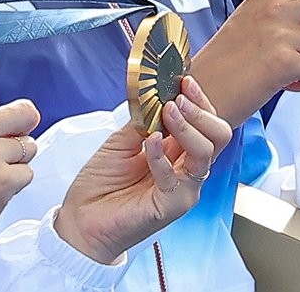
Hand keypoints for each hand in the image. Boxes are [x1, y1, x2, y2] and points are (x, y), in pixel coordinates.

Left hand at [54, 76, 231, 263]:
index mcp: (177, 150)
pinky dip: (162, 156)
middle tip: (179, 98)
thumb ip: (144, 121)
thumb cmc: (102, 183)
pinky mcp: (172, 206)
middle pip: (218, 136)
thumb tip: (158, 96)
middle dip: (201, 111)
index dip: (199, 100)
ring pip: (206, 153)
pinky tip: (149, 142)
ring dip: (188, 127)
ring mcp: (183, 188)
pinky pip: (176, 178)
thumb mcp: (121, 140)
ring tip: (169, 111)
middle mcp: (186, 167)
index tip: (184, 80)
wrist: (82, 219)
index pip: (205, 121)